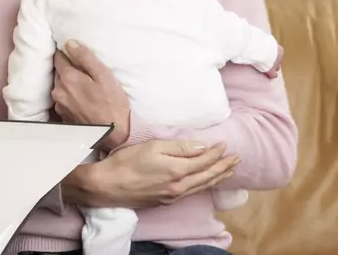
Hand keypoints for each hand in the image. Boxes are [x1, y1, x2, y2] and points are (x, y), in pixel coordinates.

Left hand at [51, 40, 130, 149]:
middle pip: (58, 73)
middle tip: (82, 71)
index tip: (73, 53)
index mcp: (67, 78)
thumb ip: (85, 57)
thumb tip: (69, 43)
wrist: (115, 135)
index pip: (58, 58)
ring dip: (68, 84)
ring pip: (59, 87)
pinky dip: (69, 97)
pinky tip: (82, 100)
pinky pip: (62, 100)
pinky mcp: (63, 117)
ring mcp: (59, 106)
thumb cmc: (112, 103)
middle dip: (67, 69)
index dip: (66, 53)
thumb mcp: (103, 75)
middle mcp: (58, 91)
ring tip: (83, 86)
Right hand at [62, 139, 238, 208]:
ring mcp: (173, 196)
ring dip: (217, 178)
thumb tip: (202, 147)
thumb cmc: (126, 162)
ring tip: (228, 171)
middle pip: (208, 176)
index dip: (216, 153)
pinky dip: (204, 185)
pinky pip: (193, 192)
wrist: (107, 186)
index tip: (225, 144)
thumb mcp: (152, 147)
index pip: (204, 161)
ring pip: (202, 187)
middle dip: (224, 167)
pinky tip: (205, 182)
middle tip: (237, 159)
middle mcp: (179, 186)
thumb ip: (178, 147)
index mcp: (177, 171)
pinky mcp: (165, 200)